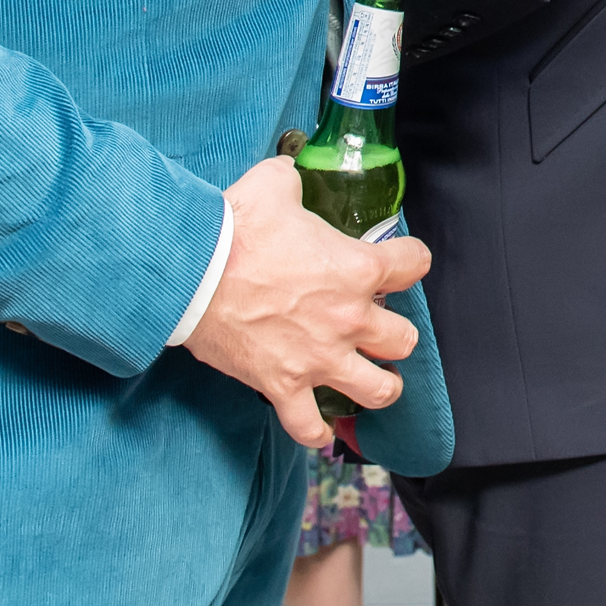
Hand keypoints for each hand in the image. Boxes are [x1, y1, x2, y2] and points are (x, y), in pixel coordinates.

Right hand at [184, 157, 429, 447]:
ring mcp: (319, 357)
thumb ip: (293, 181)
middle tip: (375, 326)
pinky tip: (318, 428)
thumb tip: (288, 173)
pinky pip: (310, 427)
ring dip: (379, 385)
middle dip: (394, 333)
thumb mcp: (273, 185)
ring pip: (380, 390)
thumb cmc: (234, 228)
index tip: (401, 262)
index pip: (415, 264)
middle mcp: (349, 318)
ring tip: (373, 379)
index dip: (411, 260)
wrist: (190, 272)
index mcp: (357, 268)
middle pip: (404, 339)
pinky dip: (315, 433)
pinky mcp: (283, 386)